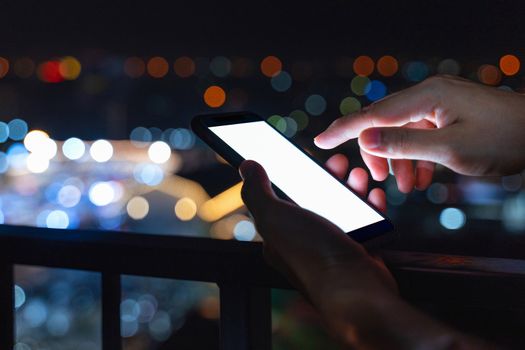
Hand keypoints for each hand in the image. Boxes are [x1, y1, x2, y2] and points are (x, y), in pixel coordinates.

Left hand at [239, 159, 487, 348]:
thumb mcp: (275, 217)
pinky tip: (374, 195)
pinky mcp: (359, 252)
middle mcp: (305, 243)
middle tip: (339, 163)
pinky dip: (370, 206)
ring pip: (342, 208)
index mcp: (280, 236)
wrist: (357, 291)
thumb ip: (257, 191)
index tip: (304, 158)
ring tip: (358, 174)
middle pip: (315, 201)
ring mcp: (334, 247)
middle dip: (327, 178)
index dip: (292, 176)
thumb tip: (246, 167)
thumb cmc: (314, 255)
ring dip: (350, 188)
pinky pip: (365, 223)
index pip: (282, 200)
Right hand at [315, 75, 524, 192]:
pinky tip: (422, 177)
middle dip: (377, 153)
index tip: (319, 141)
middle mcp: (428, 95)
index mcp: (426, 96)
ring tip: (408, 187)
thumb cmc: (504, 139)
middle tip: (379, 181)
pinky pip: (419, 135)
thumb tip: (364, 139)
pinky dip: (416, 157)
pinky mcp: (447, 114)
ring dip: (399, 160)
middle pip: (383, 122)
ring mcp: (438, 103)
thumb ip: (403, 144)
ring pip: (401, 132)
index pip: (372, 114)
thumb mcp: (450, 149)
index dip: (343, 129)